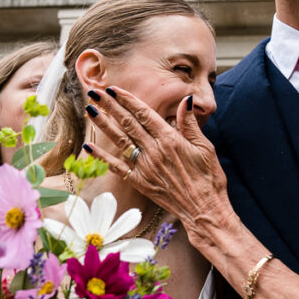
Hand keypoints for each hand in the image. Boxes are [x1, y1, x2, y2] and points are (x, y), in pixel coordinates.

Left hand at [83, 87, 232, 239]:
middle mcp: (154, 151)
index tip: (114, 88)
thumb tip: (185, 100)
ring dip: (103, 124)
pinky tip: (88, 146)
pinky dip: (102, 157)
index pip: (144, 113)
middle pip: (128, 123)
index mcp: (170, 139)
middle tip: (95, 92)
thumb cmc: (209, 178)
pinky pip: (117, 167)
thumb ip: (189, 123)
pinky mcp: (140, 183)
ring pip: (119, 140)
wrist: (204, 209)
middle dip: (110, 106)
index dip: (127, 99)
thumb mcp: (205, 147)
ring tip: (90, 110)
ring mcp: (145, 167)